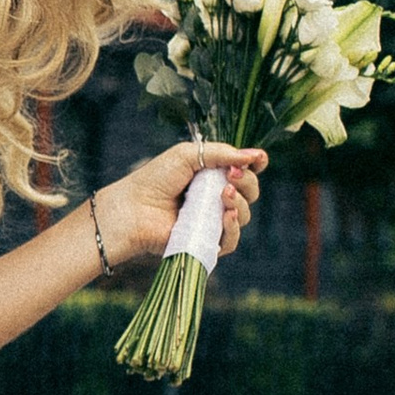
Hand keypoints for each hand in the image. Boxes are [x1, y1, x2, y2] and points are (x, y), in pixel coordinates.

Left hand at [91, 141, 266, 270]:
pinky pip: (231, 240)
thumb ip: (222, 153)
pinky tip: (226, 215)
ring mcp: (212, 221)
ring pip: (245, 215)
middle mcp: (216, 197)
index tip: (258, 160)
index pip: (245, 170)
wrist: (135, 208)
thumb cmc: (156, 179)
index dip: (256, 164)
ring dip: (240, 202)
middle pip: (251, 192)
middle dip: (247, 182)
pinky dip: (233, 227)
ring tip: (224, 194)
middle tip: (231, 175)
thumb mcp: (188, 154)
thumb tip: (255, 156)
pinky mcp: (206, 242)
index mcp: (212, 175)